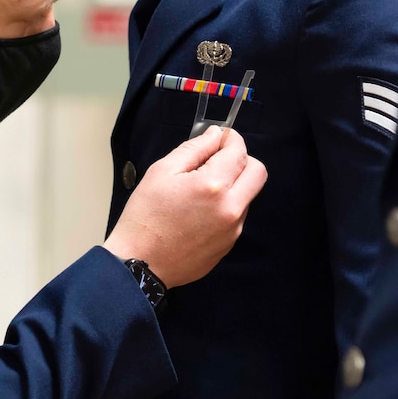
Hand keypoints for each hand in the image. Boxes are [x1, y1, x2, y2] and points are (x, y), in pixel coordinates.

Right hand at [103, 127, 266, 287]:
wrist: (140, 263)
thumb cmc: (144, 217)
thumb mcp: (161, 172)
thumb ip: (193, 149)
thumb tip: (214, 135)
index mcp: (213, 186)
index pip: (238, 152)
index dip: (231, 139)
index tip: (221, 137)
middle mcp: (230, 208)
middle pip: (257, 172)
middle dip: (242, 159)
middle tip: (219, 159)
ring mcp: (232, 230)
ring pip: (248, 195)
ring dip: (234, 184)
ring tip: (202, 189)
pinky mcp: (229, 245)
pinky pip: (237, 216)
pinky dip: (226, 205)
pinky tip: (200, 211)